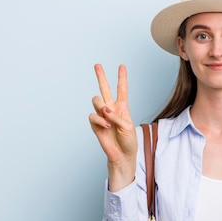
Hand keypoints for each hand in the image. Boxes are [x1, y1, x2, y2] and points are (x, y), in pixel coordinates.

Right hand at [89, 64, 136, 189]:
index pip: (121, 89)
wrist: (122, 155)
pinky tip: (106, 125)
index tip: (121, 66)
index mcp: (122, 107)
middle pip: (104, 88)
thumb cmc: (129, 141)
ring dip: (101, 106)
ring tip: (108, 116)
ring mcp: (102, 116)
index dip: (121, 77)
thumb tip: (105, 109)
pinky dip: (99, 120)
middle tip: (97, 65)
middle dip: (101, 76)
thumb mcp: (128, 126)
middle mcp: (111, 108)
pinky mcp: (95, 124)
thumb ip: (117, 116)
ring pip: (96, 100)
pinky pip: (93, 115)